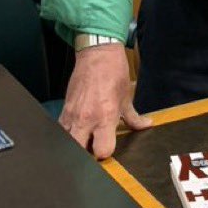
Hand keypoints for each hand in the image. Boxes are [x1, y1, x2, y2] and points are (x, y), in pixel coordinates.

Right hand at [58, 43, 150, 158]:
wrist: (97, 54)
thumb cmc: (113, 72)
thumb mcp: (127, 97)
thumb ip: (134, 117)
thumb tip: (146, 125)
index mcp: (105, 117)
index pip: (102, 151)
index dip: (106, 153)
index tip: (108, 148)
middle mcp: (87, 119)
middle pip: (81, 152)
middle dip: (88, 154)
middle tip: (95, 146)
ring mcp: (73, 115)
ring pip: (68, 143)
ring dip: (77, 144)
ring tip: (86, 138)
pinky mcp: (64, 110)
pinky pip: (61, 131)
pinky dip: (68, 134)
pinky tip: (77, 130)